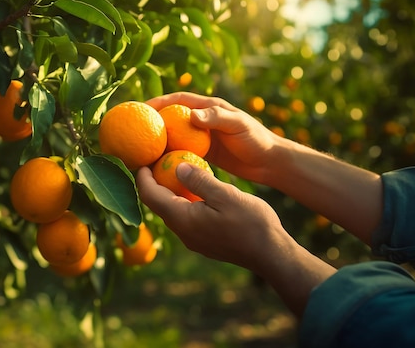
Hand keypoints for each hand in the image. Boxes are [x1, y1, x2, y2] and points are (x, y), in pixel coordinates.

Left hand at [136, 162, 287, 273]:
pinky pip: (185, 218)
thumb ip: (200, 180)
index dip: (142, 177)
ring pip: (172, 212)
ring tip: (175, 171)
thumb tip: (178, 167)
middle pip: (158, 204)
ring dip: (169, 192)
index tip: (143, 160)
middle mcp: (183, 232)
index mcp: (183, 219)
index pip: (151, 196)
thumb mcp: (226, 195)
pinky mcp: (204, 241)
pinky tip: (195, 189)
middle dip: (154, 183)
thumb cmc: (251, 223)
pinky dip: (183, 201)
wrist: (271, 254)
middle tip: (158, 161)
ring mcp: (193, 239)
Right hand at [146, 92, 285, 184]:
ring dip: (158, 140)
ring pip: (174, 135)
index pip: (177, 101)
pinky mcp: (204, 152)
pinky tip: (158, 166)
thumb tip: (191, 114)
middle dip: (152, 121)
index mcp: (208, 107)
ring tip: (139, 149)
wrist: (270, 162)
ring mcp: (202, 137)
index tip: (140, 109)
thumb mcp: (238, 125)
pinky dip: (169, 156)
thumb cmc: (256, 139)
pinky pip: (182, 152)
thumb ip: (216, 118)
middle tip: (132, 130)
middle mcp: (202, 120)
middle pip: (171, 117)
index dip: (158, 102)